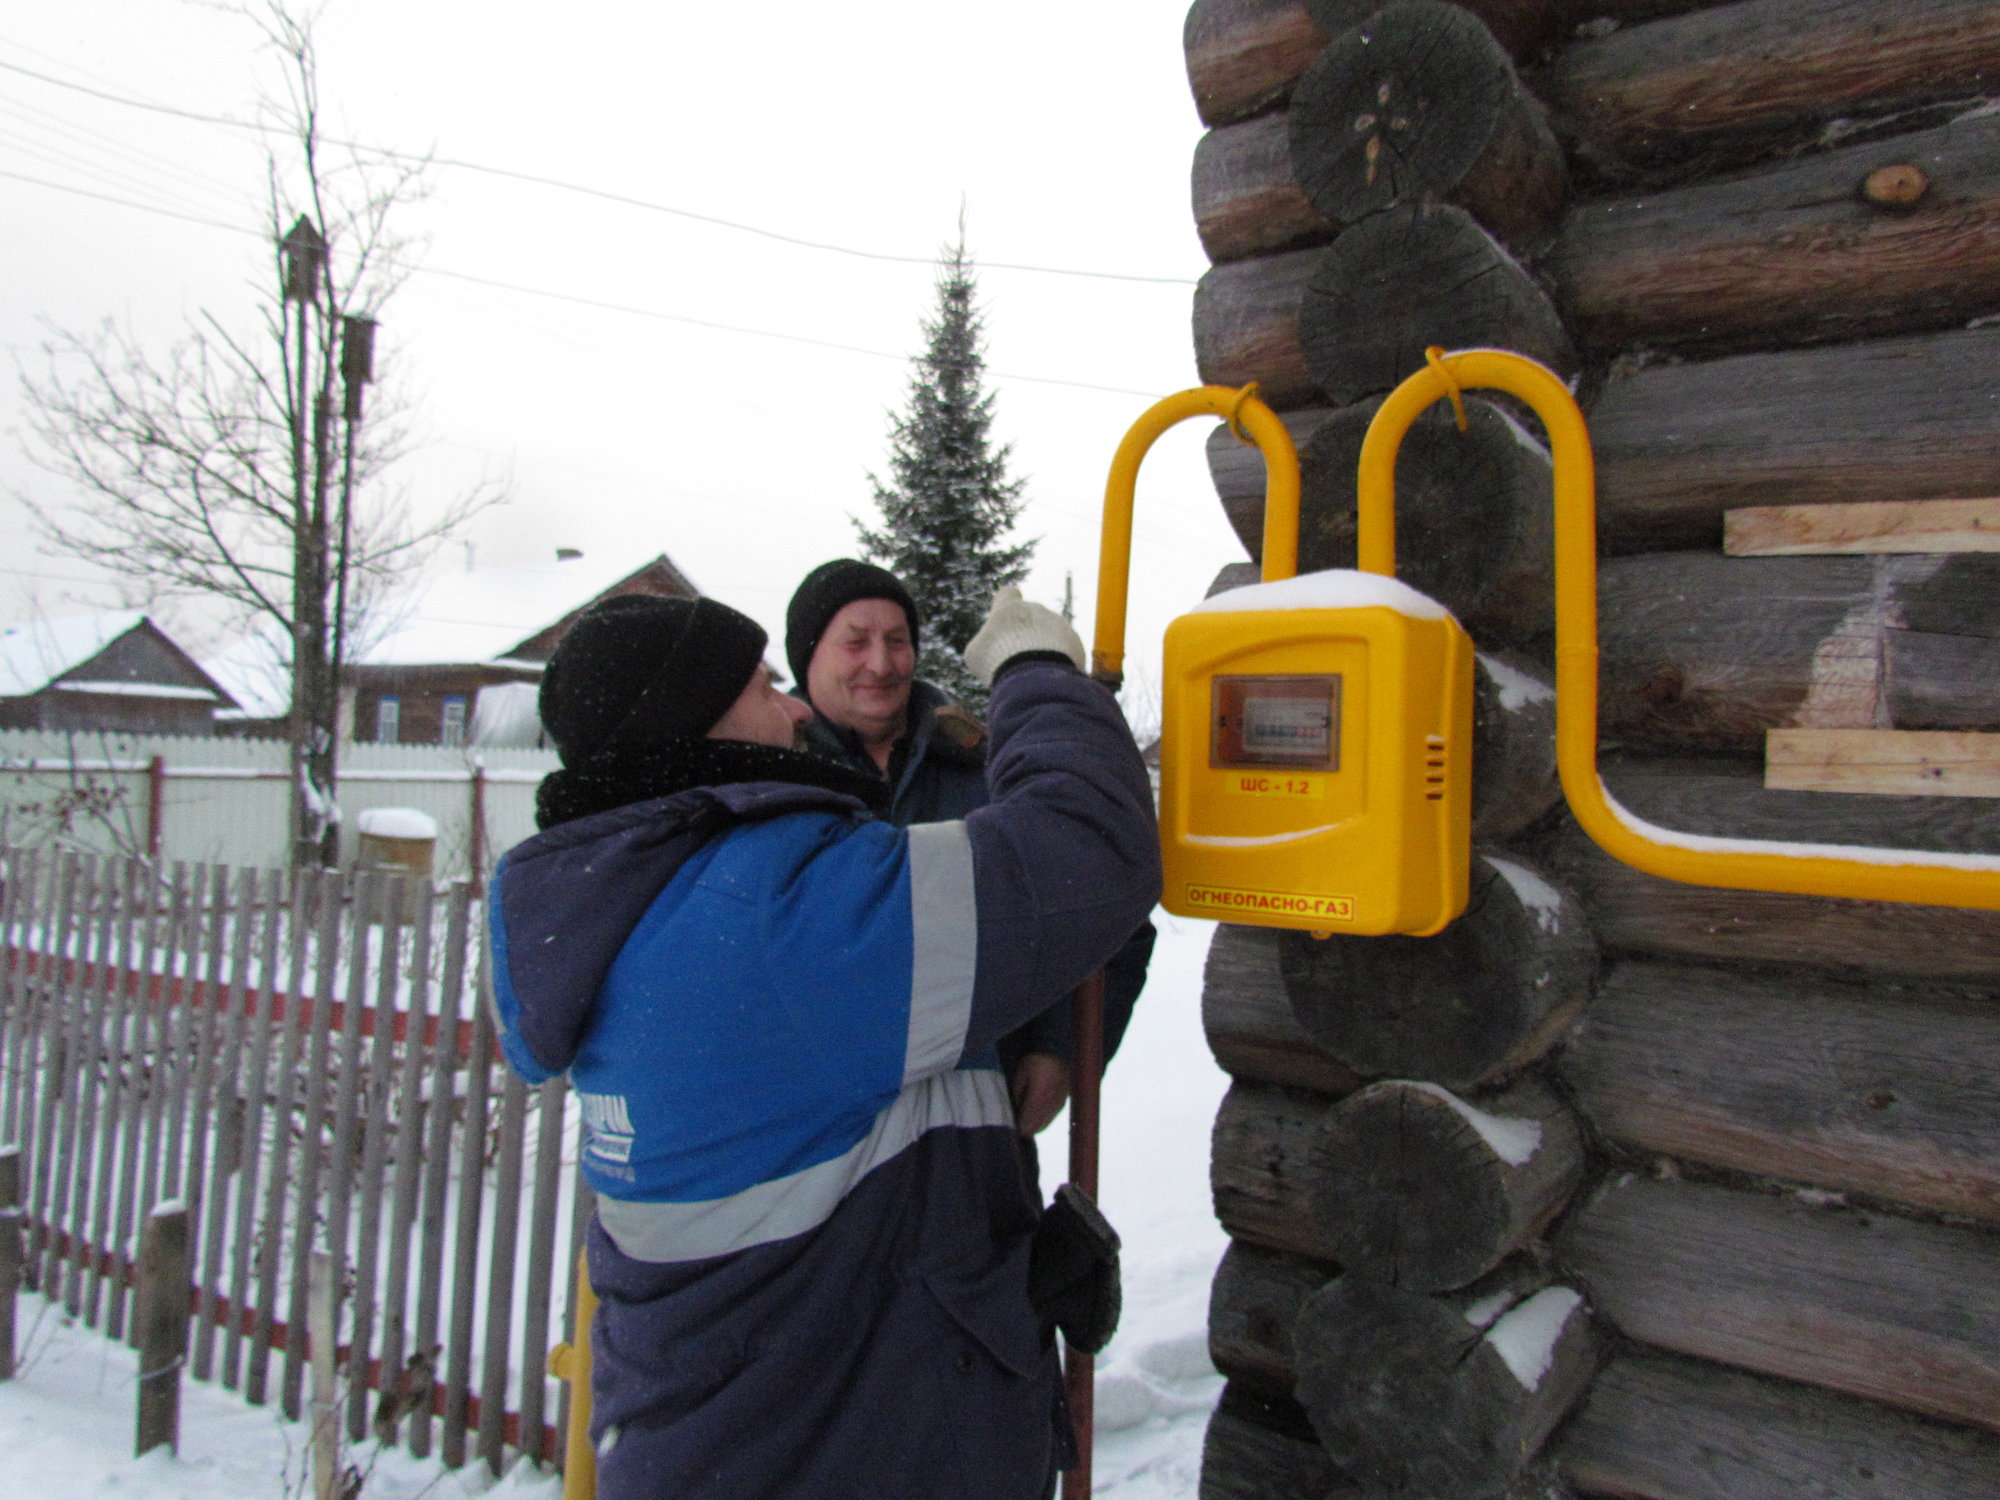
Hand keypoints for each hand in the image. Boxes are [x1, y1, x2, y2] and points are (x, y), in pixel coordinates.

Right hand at [962, 586, 1086, 686]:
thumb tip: (989, 649)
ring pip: (1050, 636)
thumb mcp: (977, 654)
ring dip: (1044, 651)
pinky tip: (1050, 678)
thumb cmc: (998, 661)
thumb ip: (984, 645)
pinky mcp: (1076, 643)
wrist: (1034, 675)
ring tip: (1035, 673)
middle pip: (1031, 619)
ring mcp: (1059, 624)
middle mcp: (1037, 610)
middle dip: (1026, 637)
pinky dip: (1058, 663)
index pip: (1008, 594)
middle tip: (1018, 662)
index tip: (1005, 618)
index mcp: (1010, 607)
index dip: (1006, 604)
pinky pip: (1066, 651)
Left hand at [1010, 1051, 1071, 1136]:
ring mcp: (1058, 1106)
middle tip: (1014, 1122)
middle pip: (1034, 1129)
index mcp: (1038, 1100)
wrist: (1058, 1051)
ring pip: (1043, 1126)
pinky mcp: (1063, 1102)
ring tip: (1023, 1118)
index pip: (1026, 1126)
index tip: (1008, 1125)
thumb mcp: (1020, 1075)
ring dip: (1033, 1125)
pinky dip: (1041, 1119)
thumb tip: (1015, 1111)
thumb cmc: (1035, 1060)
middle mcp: (1050, 1107)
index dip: (1016, 1129)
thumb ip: (1017, 1095)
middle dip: (1024, 1128)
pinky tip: (1035, 1113)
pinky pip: (1050, 1118)